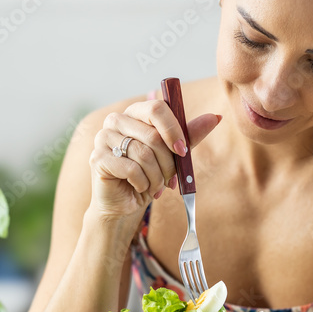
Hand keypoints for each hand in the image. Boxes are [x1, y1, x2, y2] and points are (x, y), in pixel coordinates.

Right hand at [88, 98, 220, 219]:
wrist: (125, 203)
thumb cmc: (148, 175)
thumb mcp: (173, 155)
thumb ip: (189, 135)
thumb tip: (215, 117)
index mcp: (135, 113)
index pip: (157, 108)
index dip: (174, 130)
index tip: (183, 151)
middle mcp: (116, 120)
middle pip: (152, 135)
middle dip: (168, 163)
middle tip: (170, 179)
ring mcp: (103, 138)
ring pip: (143, 154)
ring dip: (157, 177)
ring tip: (155, 185)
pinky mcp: (97, 158)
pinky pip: (131, 169)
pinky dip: (143, 183)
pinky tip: (140, 188)